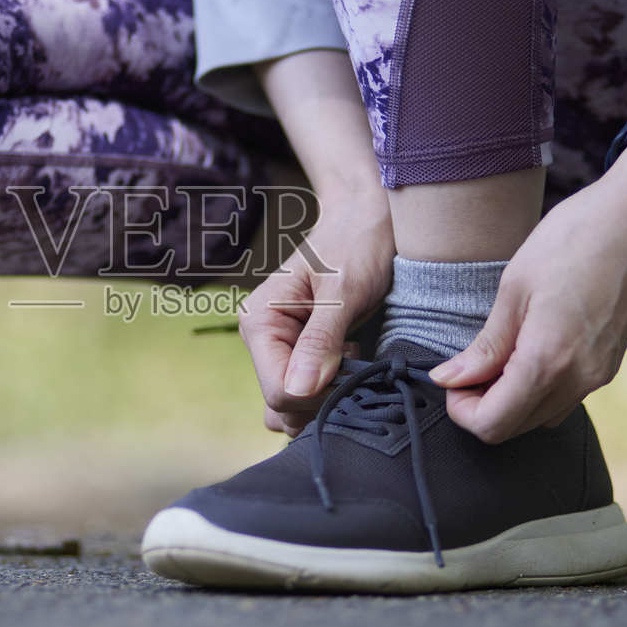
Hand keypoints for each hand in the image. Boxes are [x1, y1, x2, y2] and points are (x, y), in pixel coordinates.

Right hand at [238, 202, 394, 434]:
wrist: (366, 220)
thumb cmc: (356, 245)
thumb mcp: (344, 291)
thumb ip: (321, 340)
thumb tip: (300, 390)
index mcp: (260, 322)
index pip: (279, 391)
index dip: (318, 395)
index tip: (352, 366)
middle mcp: (261, 339)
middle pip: (284, 404)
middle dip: (324, 396)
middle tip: (354, 359)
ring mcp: (278, 348)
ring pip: (292, 406)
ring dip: (326, 396)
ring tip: (349, 359)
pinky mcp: (296, 352)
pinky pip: (304, 393)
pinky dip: (328, 391)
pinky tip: (345, 363)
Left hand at [427, 140, 626, 442]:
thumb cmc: (577, 237)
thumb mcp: (516, 286)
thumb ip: (487, 344)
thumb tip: (450, 379)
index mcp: (549, 360)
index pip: (492, 424)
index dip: (461, 410)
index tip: (450, 378)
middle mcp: (580, 379)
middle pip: (516, 428)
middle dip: (482, 405)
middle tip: (467, 364)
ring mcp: (600, 374)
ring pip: (542, 415)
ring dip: (510, 398)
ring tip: (496, 352)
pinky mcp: (611, 362)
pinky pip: (565, 395)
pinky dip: (537, 386)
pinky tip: (526, 348)